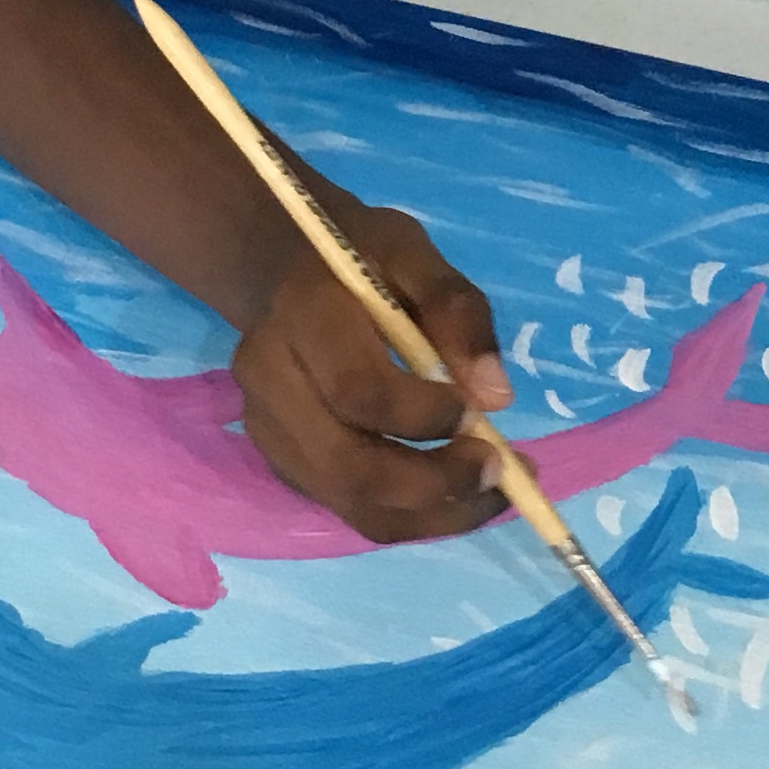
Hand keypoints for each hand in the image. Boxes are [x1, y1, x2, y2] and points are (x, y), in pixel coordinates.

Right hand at [229, 201, 514, 541]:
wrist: (279, 271)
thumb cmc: (357, 257)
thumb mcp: (415, 253)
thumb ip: (458, 312)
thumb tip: (496, 397)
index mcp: (304, 315)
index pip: (357, 390)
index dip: (423, 416)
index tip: (479, 414)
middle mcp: (270, 380)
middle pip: (349, 467)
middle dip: (435, 485)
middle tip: (500, 474)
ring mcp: (268, 429)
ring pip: (350, 502)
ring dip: (431, 514)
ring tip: (491, 495)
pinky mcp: (281, 460)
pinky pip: (349, 508)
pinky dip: (410, 514)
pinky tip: (454, 492)